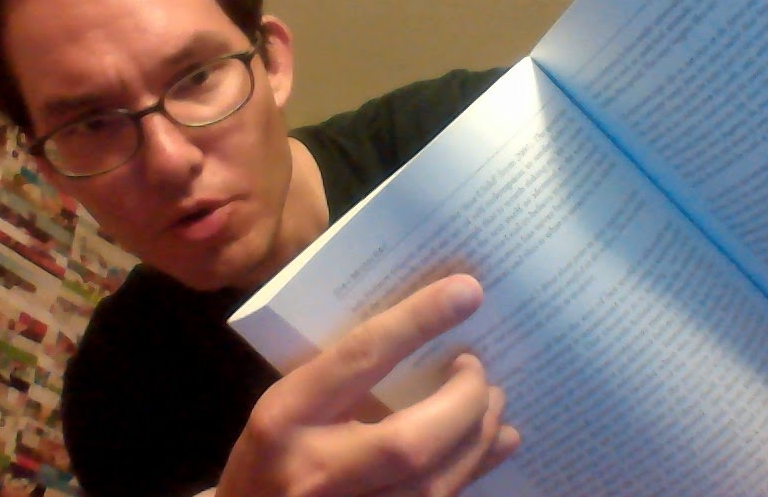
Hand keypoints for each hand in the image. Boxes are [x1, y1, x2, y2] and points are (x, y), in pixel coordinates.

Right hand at [217, 275, 519, 495]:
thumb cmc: (272, 448)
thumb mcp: (289, 402)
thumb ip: (343, 372)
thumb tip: (429, 327)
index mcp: (286, 417)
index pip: (361, 358)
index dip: (418, 322)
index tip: (466, 291)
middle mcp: (316, 472)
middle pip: (410, 443)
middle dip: (463, 401)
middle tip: (476, 368)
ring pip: (434, 484)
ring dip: (477, 436)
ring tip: (492, 400)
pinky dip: (477, 467)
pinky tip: (495, 439)